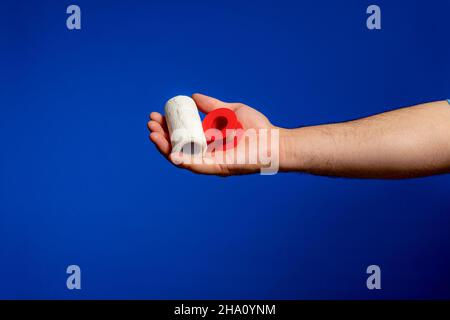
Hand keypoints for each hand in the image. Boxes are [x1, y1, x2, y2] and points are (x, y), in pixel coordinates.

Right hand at [147, 93, 275, 175]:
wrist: (274, 140)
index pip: (182, 135)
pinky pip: (197, 166)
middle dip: (161, 135)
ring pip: (181, 157)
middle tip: (150, 123)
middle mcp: (206, 152)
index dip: (167, 126)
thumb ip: (212, 105)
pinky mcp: (218, 167)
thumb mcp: (230, 110)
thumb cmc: (257, 128)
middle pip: (177, 146)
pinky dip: (182, 161)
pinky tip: (170, 152)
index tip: (157, 114)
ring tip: (153, 133)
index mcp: (207, 140)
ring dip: (165, 147)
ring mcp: (210, 161)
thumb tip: (193, 96)